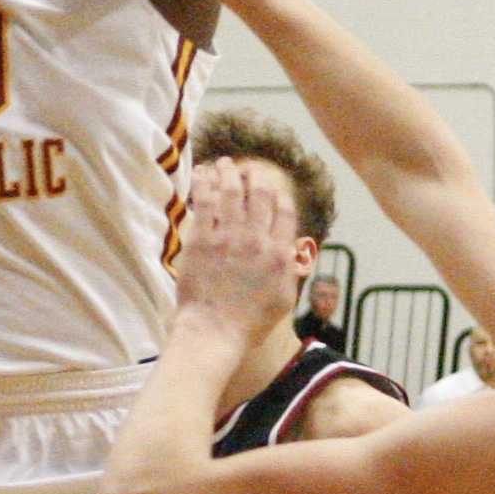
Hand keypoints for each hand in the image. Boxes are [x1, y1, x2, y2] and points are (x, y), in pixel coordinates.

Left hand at [172, 157, 301, 340]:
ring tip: (225, 162)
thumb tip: (293, 252)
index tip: (272, 188)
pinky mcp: (201, 239)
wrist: (215, 331)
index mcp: (280, 254)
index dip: (278, 195)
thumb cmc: (249, 324)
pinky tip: (203, 172)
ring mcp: (228, 237)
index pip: (285, 212)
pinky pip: (204, 201)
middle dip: (255, 176)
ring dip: (229, 172)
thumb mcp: (284, 299)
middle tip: (248, 169)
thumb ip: (290, 270)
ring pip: (231, 191)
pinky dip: (204, 182)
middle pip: (260, 194)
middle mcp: (257, 239)